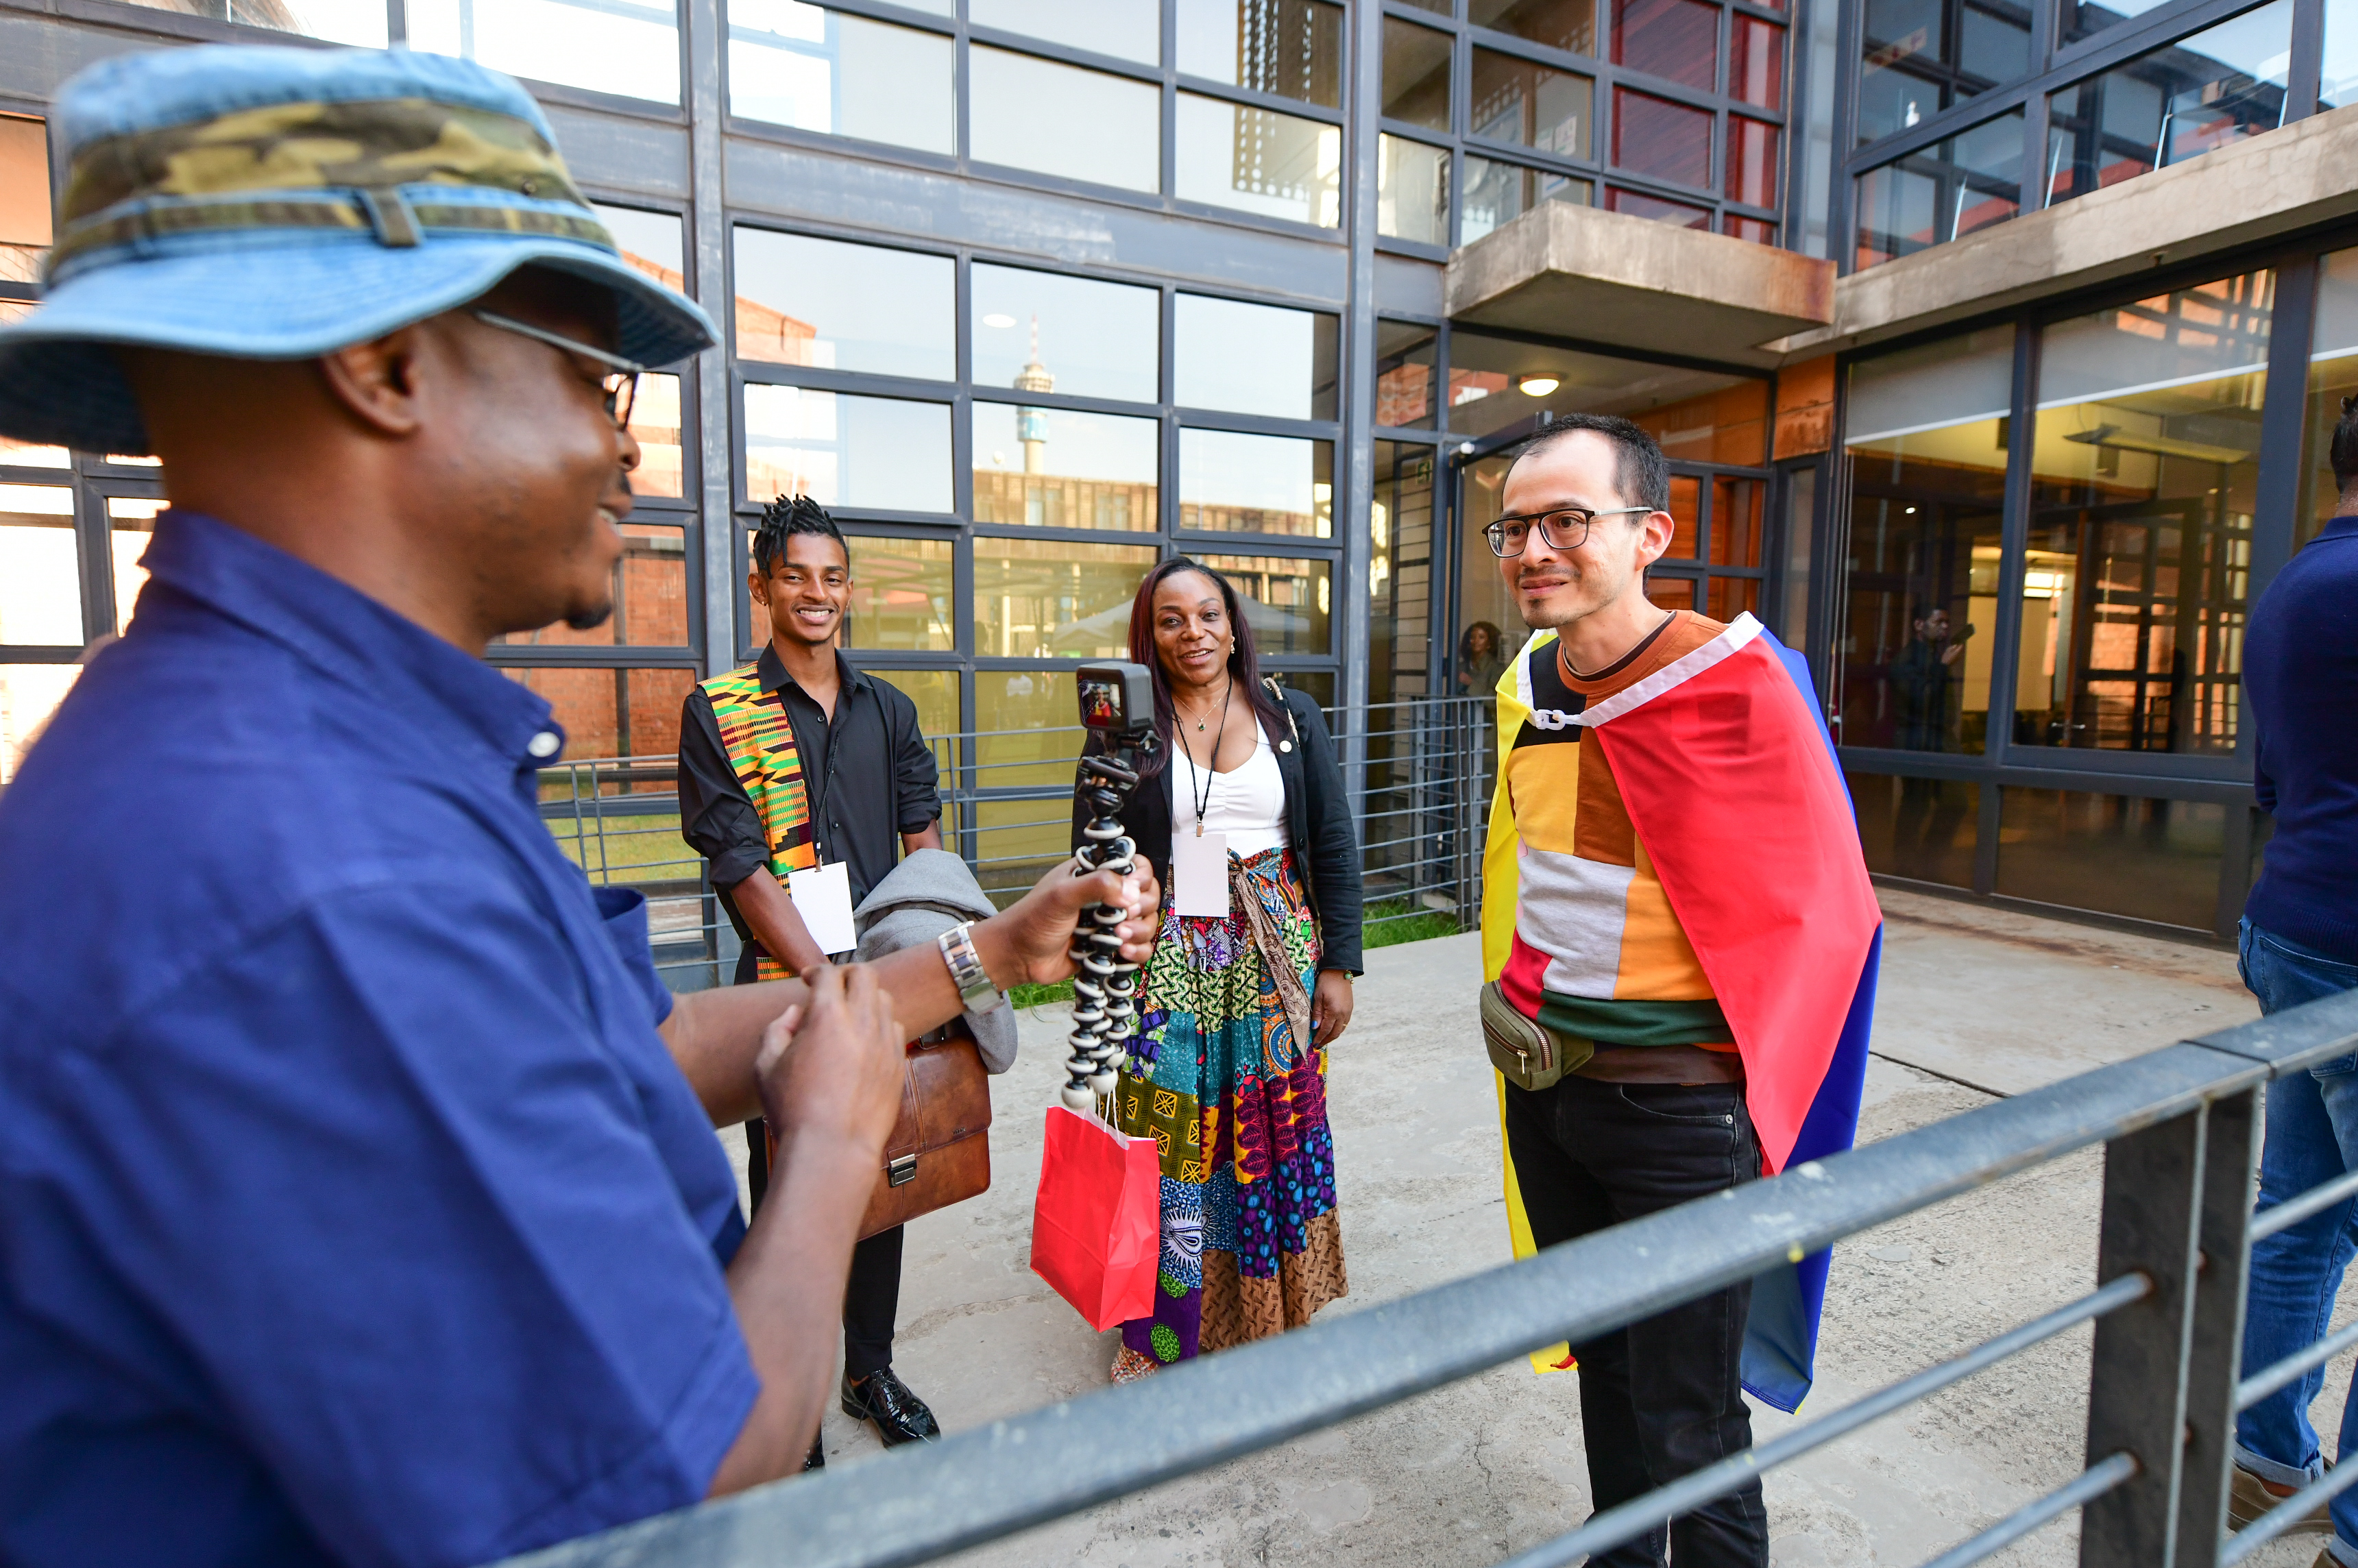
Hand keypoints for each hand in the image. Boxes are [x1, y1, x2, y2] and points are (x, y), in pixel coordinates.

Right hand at [754, 962, 903, 1156]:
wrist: (832, 1149)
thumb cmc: (793, 1110)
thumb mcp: (765, 1066)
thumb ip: (777, 1030)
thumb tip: (795, 1014)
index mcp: (827, 1016)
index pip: (829, 973)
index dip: (816, 971)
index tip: (809, 979)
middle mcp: (862, 1022)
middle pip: (866, 975)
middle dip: (847, 974)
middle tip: (835, 987)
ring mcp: (886, 1043)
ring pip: (885, 1000)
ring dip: (867, 999)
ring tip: (851, 1014)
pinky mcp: (899, 1064)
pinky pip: (896, 1030)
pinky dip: (881, 1026)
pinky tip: (867, 1041)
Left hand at [980, 855, 1162, 986]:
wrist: (1018, 957)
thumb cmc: (1033, 919)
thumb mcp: (1062, 895)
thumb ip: (1097, 885)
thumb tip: (1132, 892)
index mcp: (1096, 874)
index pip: (1136, 866)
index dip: (1141, 877)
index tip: (1133, 890)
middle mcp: (1108, 896)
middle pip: (1147, 895)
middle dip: (1142, 907)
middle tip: (1125, 917)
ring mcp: (1111, 923)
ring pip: (1147, 923)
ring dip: (1141, 931)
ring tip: (1119, 939)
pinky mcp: (1110, 948)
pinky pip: (1139, 948)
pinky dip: (1138, 951)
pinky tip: (1123, 954)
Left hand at [1311, 969, 1353, 1047]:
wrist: (1339, 971)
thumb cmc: (1325, 982)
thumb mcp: (1317, 997)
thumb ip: (1317, 1014)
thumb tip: (1315, 1028)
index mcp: (1334, 1011)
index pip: (1326, 1030)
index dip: (1319, 1038)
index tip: (1314, 1044)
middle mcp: (1343, 1014)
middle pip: (1335, 1033)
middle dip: (1326, 1040)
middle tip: (1319, 1045)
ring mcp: (1348, 1011)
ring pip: (1341, 1029)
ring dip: (1332, 1035)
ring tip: (1324, 1039)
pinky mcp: (1350, 1008)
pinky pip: (1344, 1023)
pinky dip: (1337, 1028)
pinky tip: (1332, 1028)